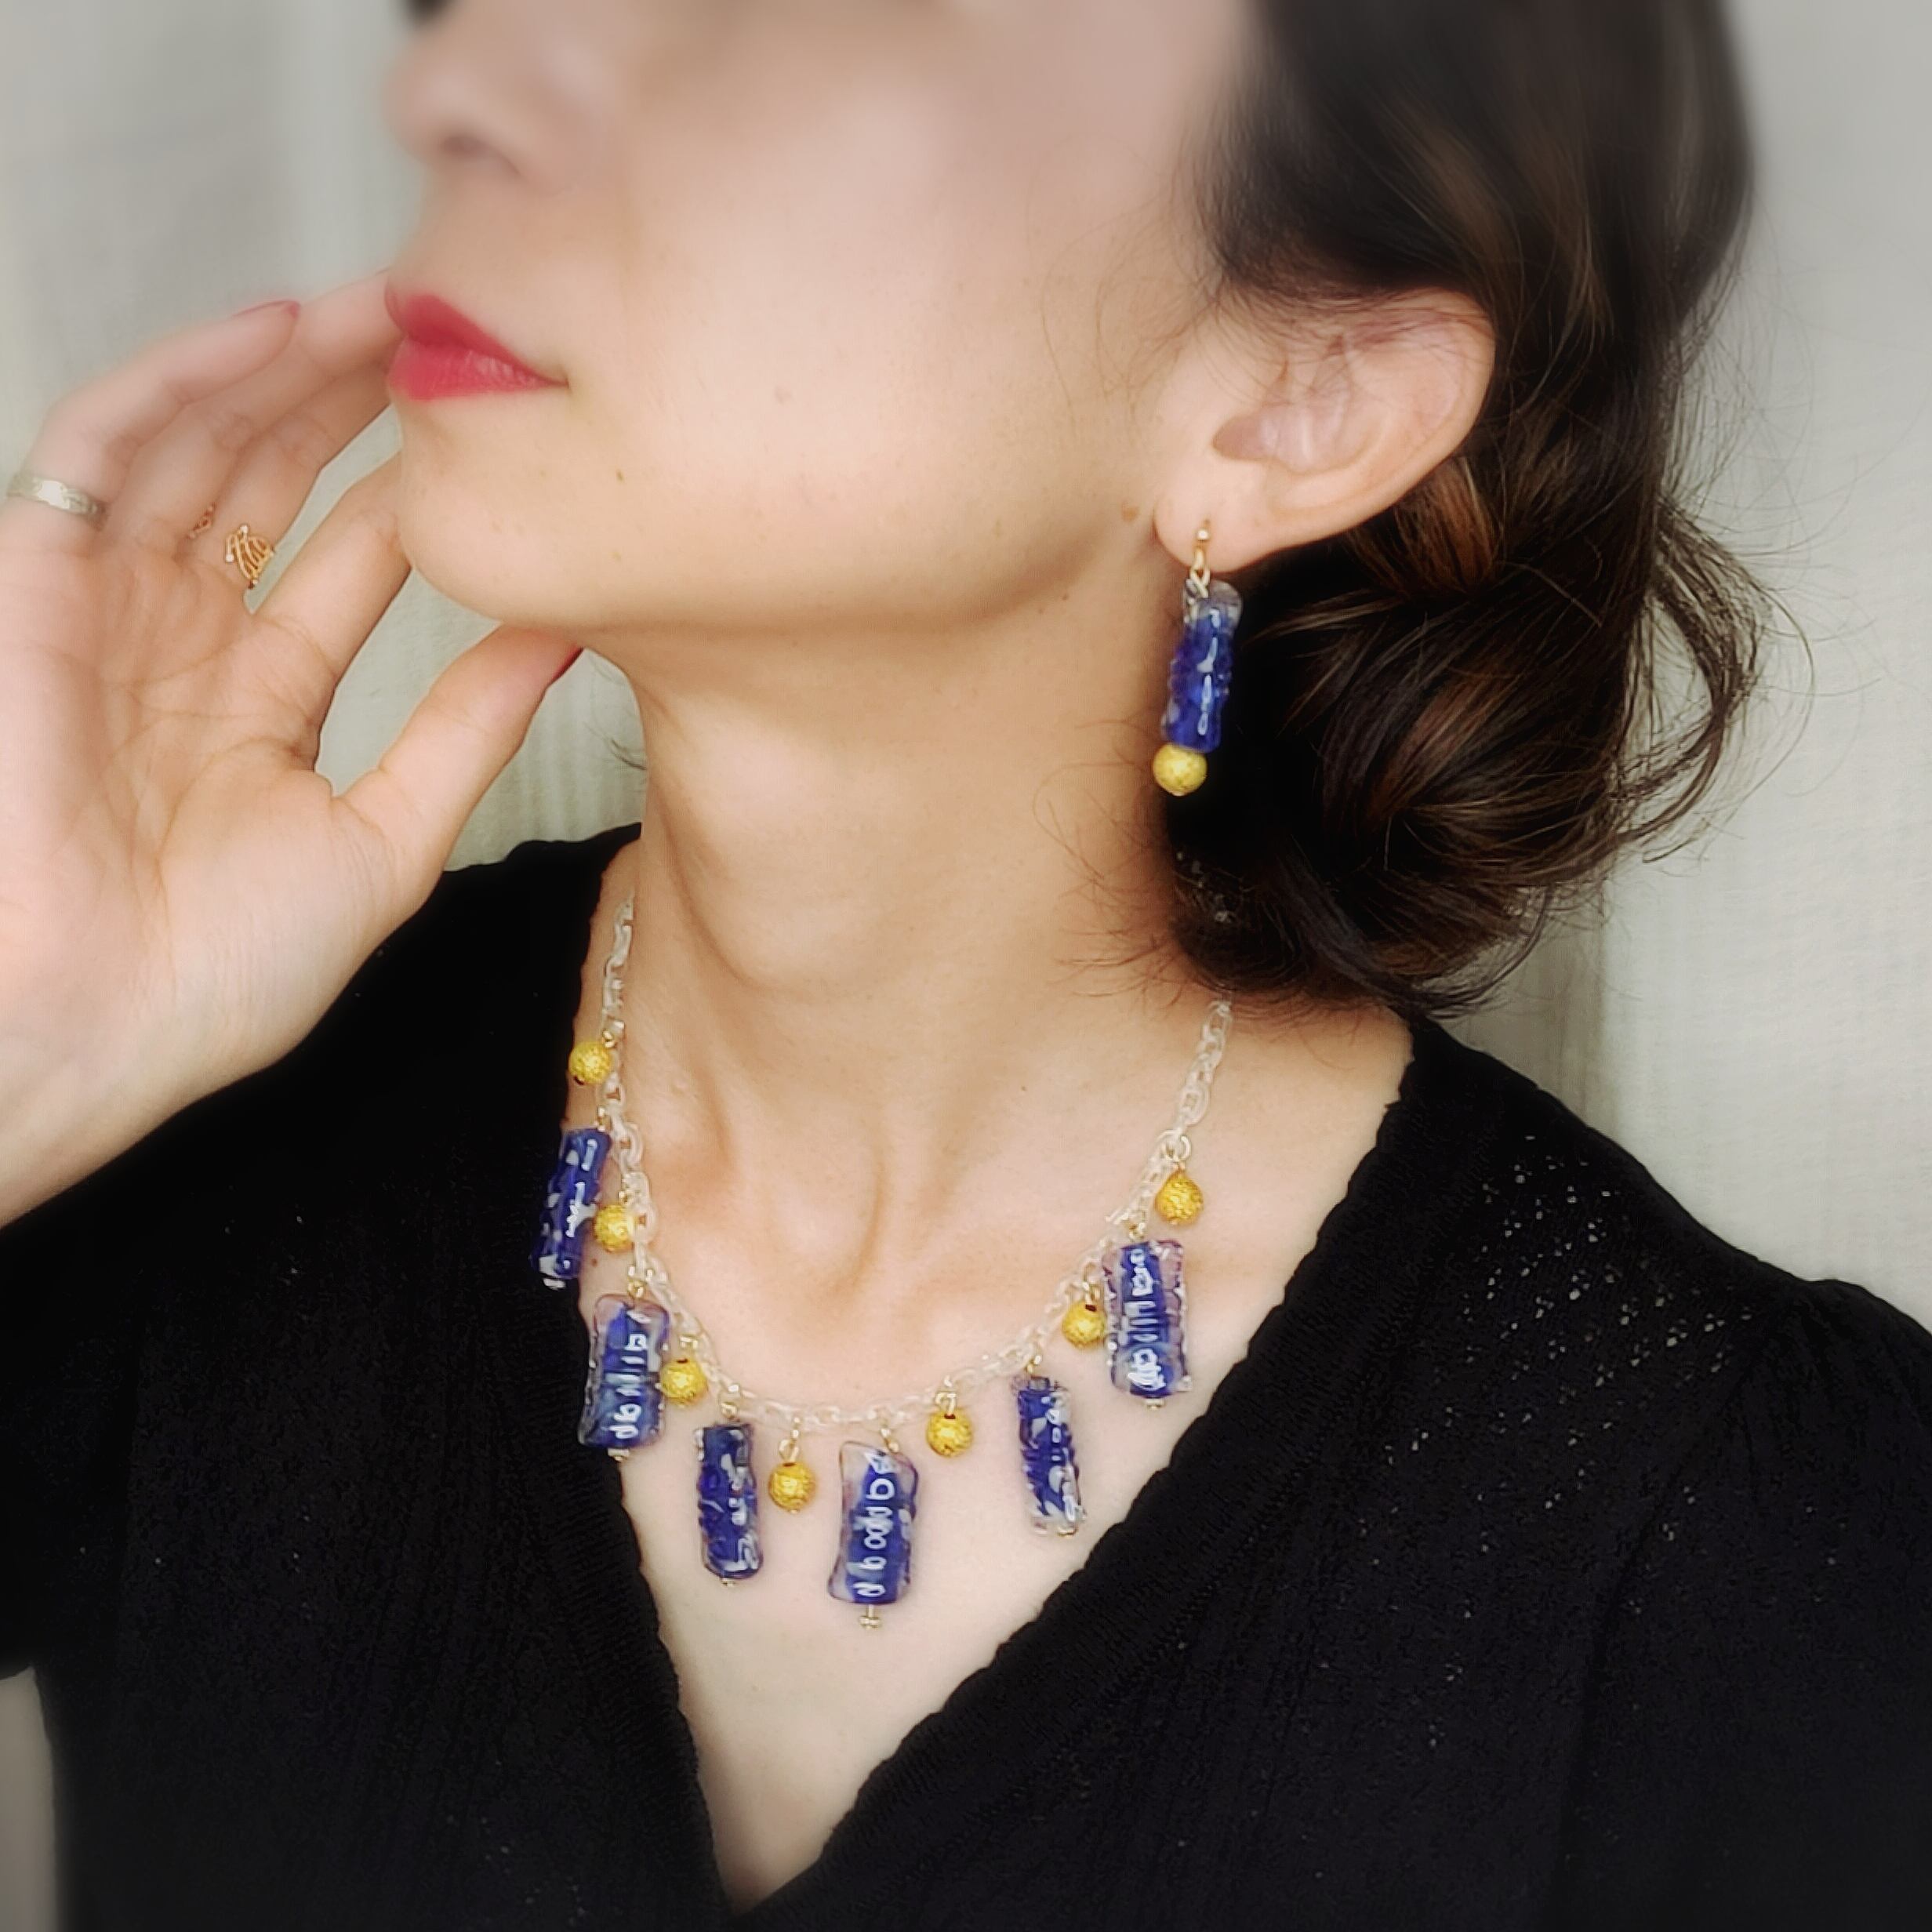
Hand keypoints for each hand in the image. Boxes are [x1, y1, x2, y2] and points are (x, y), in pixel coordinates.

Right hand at [0, 272, 579, 1225]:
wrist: (90, 1027)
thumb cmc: (219, 973)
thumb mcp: (385, 844)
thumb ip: (466, 735)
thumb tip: (568, 639)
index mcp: (258, 704)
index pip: (345, 564)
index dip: (416, 494)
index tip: (500, 439)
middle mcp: (182, 641)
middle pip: (271, 483)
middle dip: (353, 400)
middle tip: (444, 328)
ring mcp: (108, 606)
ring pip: (198, 443)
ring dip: (283, 365)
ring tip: (381, 300)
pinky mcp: (37, 582)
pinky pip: (100, 448)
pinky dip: (180, 381)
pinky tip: (271, 333)